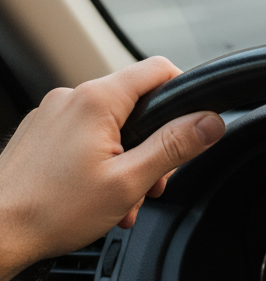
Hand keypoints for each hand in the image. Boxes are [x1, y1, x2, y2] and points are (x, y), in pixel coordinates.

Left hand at [0, 57, 223, 280]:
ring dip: (125, 158)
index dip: (185, 91)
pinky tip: (95, 194)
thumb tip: (211, 122)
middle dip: (152, 142)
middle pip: (136, 103)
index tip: (193, 121)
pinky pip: (83, 135)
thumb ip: (175, 146)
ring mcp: (51, 114)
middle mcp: (71, 97)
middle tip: (151, 182)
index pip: (159, 69)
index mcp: (97, 99)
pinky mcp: (39, 133)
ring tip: (119, 199)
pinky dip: (98, 160)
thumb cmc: (49, 212)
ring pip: (109, 123)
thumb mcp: (129, 181)